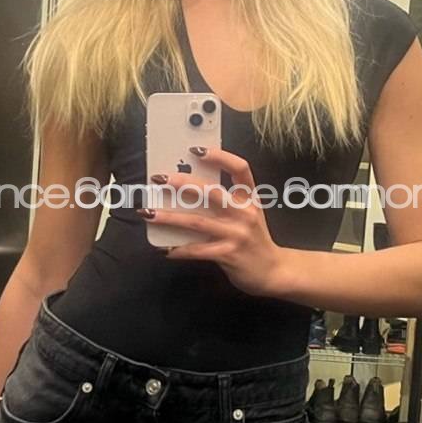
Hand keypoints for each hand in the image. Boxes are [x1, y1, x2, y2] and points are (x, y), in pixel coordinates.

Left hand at [138, 145, 286, 297]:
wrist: (273, 271)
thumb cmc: (254, 240)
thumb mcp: (248, 215)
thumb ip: (227, 203)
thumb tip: (188, 191)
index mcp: (250, 199)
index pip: (240, 169)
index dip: (220, 156)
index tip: (197, 150)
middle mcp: (244, 213)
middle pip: (212, 192)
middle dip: (183, 183)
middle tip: (160, 178)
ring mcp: (236, 234)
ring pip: (197, 221)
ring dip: (169, 217)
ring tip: (148, 213)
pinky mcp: (228, 254)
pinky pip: (197, 250)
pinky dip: (178, 249)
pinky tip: (164, 249)